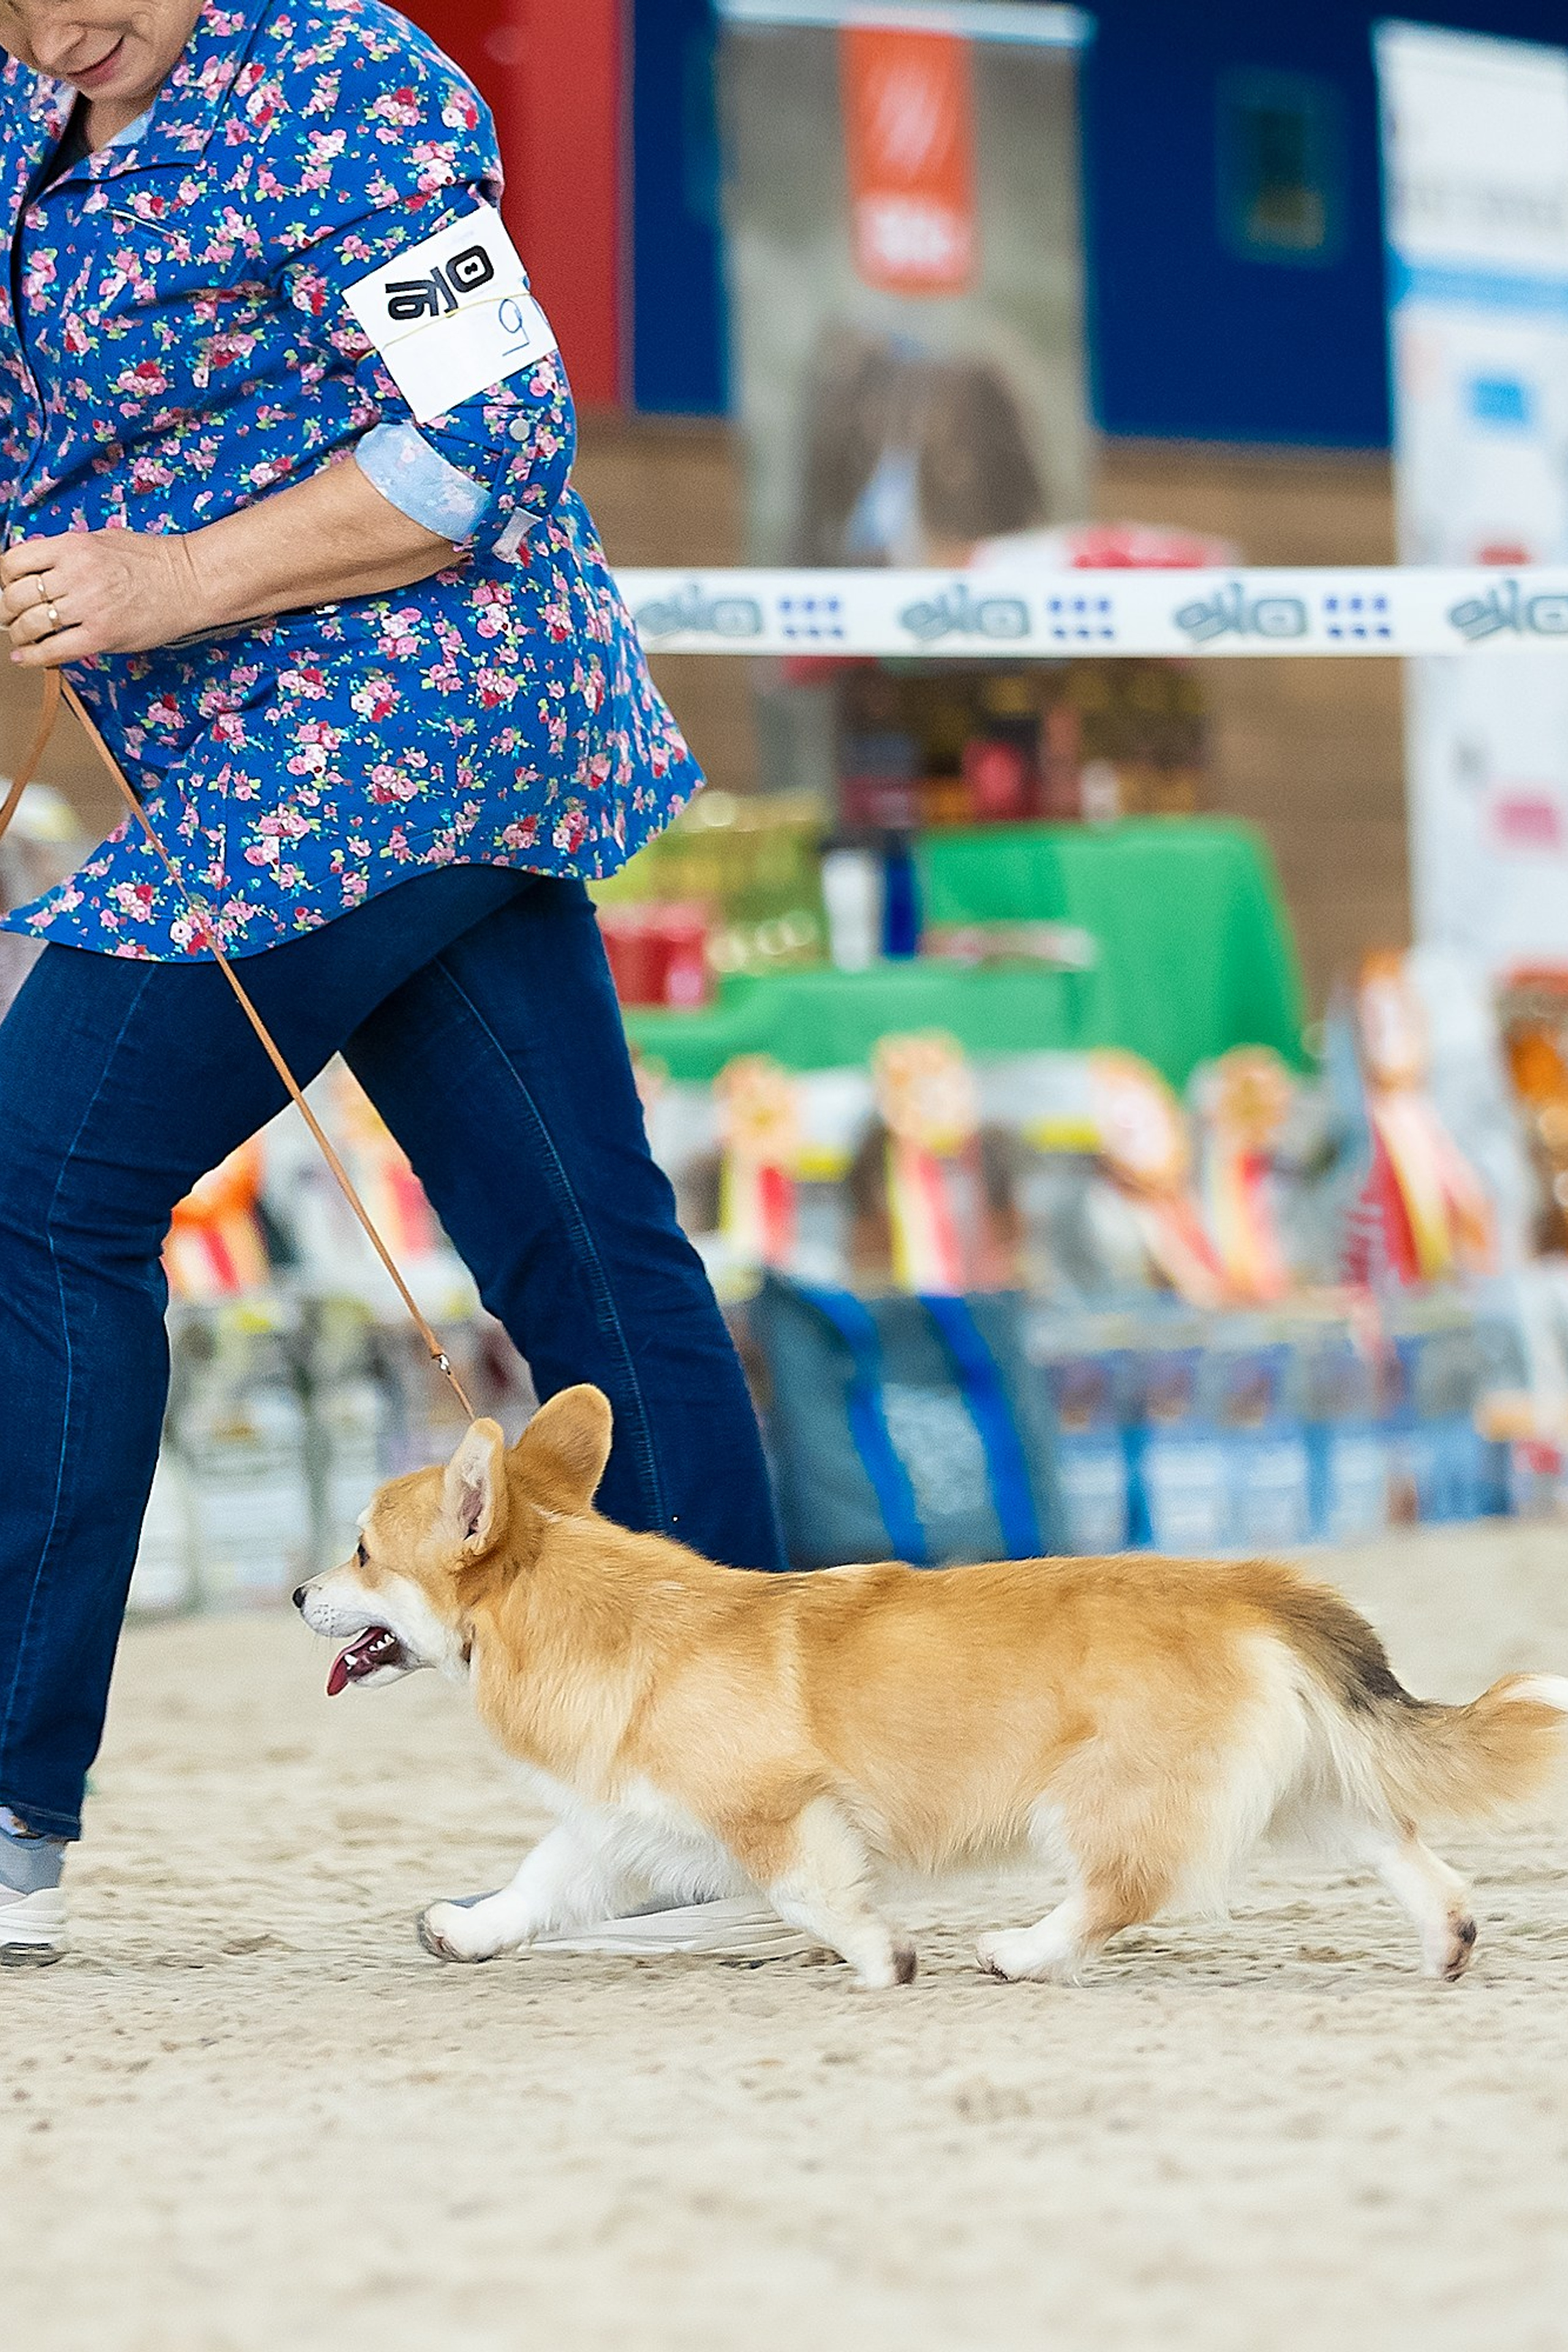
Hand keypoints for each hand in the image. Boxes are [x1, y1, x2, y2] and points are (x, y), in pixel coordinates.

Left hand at [1, 530, 206, 666]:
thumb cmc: (152, 560)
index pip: (15, 561)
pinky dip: (33, 657)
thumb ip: (69, 553)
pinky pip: (54, 650)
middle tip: (9, 617)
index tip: (9, 587)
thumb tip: (40, 568)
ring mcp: (89, 606)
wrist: (191, 581)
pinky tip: (25, 658)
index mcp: (73, 546)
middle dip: (7, 610)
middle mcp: (75, 574)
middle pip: (17, 595)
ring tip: (21, 637)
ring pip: (31, 623)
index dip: (4, 578)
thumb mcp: (103, 540)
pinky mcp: (102, 636)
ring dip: (19, 633)